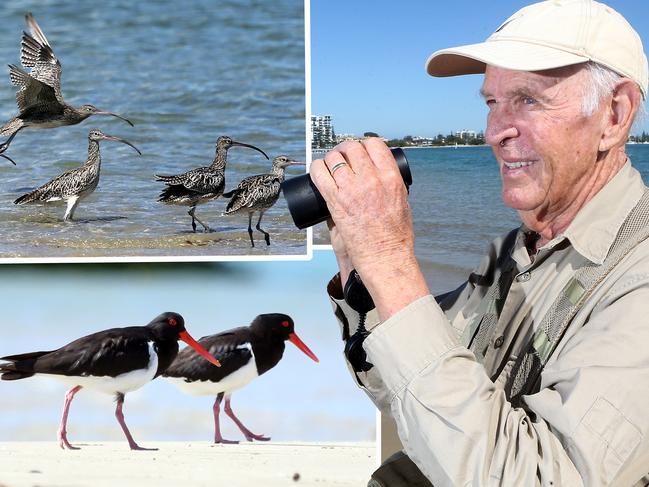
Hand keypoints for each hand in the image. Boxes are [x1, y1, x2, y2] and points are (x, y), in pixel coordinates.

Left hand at [311, 138, 428, 318]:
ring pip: (333, 158)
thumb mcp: (402, 203)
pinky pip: (319, 174)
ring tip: (328, 165)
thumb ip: (389, 187)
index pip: (374, 145)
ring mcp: (352, 190)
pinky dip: (315, 168)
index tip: (359, 152)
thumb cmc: (395, 236)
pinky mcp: (335, 201)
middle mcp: (372, 179)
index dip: (364, 145)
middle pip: (352, 148)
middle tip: (341, 157)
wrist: (385, 258)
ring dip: (329, 158)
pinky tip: (316, 170)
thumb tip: (376, 177)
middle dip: (345, 149)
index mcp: (391, 178)